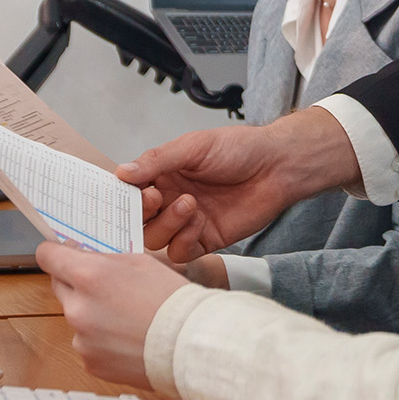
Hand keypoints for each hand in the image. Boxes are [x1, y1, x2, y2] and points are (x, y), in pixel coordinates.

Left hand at [44, 239, 190, 383]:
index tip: (61, 254)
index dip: (54, 253)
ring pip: (76, 317)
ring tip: (127, 318)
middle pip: (60, 286)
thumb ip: (104, 260)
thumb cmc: (172, 301)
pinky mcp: (90, 361)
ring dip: (92, 314)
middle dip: (77, 283)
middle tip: (107, 286)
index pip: (48, 256)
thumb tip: (81, 257)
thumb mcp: (140, 262)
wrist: (189, 345)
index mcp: (89, 276)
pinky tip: (127, 338)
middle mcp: (78, 308)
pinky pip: (87, 344)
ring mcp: (81, 338)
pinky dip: (101, 340)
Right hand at [120, 113, 355, 262]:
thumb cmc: (239, 149)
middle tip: (156, 198)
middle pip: (138, 220)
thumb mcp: (193, 146)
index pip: (129, 192)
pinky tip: (200, 222)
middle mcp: (169, 199)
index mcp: (162, 175)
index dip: (123, 196)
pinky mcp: (205, 240)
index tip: (128, 192)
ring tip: (190, 204)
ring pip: (156, 239)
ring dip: (167, 224)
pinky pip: (180, 252)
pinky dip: (184, 241)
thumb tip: (121, 173)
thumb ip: (157, 161)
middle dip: (143, 212)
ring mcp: (186, 222)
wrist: (277, 166)